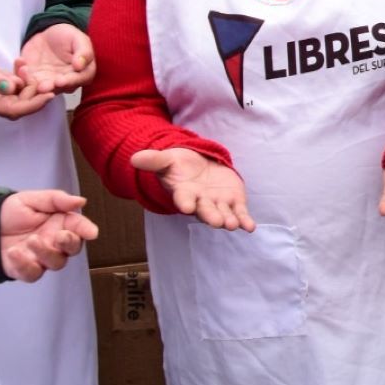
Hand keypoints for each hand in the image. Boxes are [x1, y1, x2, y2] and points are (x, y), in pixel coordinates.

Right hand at [0, 45, 44, 118]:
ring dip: (22, 81)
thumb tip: (12, 87)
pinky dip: (12, 78)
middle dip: (30, 89)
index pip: (13, 110)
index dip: (34, 104)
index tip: (50, 94)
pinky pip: (4, 88)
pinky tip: (13, 65)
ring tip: (21, 64)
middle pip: (17, 104)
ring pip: (12, 95)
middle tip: (29, 69)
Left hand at [0, 190, 98, 280]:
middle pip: (73, 249)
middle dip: (70, 243)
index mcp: (61, 224)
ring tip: (30, 240)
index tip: (91, 232)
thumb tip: (81, 201)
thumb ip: (56, 199)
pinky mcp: (26, 270)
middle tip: (60, 236)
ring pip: (56, 262)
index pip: (79, 227)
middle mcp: (55, 242)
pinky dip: (24, 265)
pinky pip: (32, 273)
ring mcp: (42, 258)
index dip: (86, 230)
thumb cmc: (11, 212)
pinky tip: (13, 253)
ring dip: (46, 253)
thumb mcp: (32, 199)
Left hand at [16, 24, 95, 95]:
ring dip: (32, 85)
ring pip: (40, 88)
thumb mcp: (78, 39)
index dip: (70, 82)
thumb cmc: (68, 36)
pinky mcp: (32, 78)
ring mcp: (48, 82)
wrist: (49, 34)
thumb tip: (80, 65)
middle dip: (49, 88)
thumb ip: (83, 52)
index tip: (61, 81)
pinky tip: (20, 62)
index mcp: (82, 73)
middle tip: (42, 87)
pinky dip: (20, 74)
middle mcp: (66, 81)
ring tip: (26, 73)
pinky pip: (25, 80)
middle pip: (58, 88)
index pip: (79, 80)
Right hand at [130, 147, 254, 231]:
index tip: (187, 206)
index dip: (185, 202)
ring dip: (228, 220)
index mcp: (184, 193)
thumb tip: (134, 158)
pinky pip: (239, 213)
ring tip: (232, 225)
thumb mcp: (167, 159)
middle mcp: (201, 202)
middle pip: (205, 210)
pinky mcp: (233, 202)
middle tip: (216, 221)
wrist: (199, 166)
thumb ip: (154, 160)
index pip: (183, 199)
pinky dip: (245, 220)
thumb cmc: (180, 166)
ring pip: (223, 214)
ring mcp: (218, 204)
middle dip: (210, 216)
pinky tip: (250, 227)